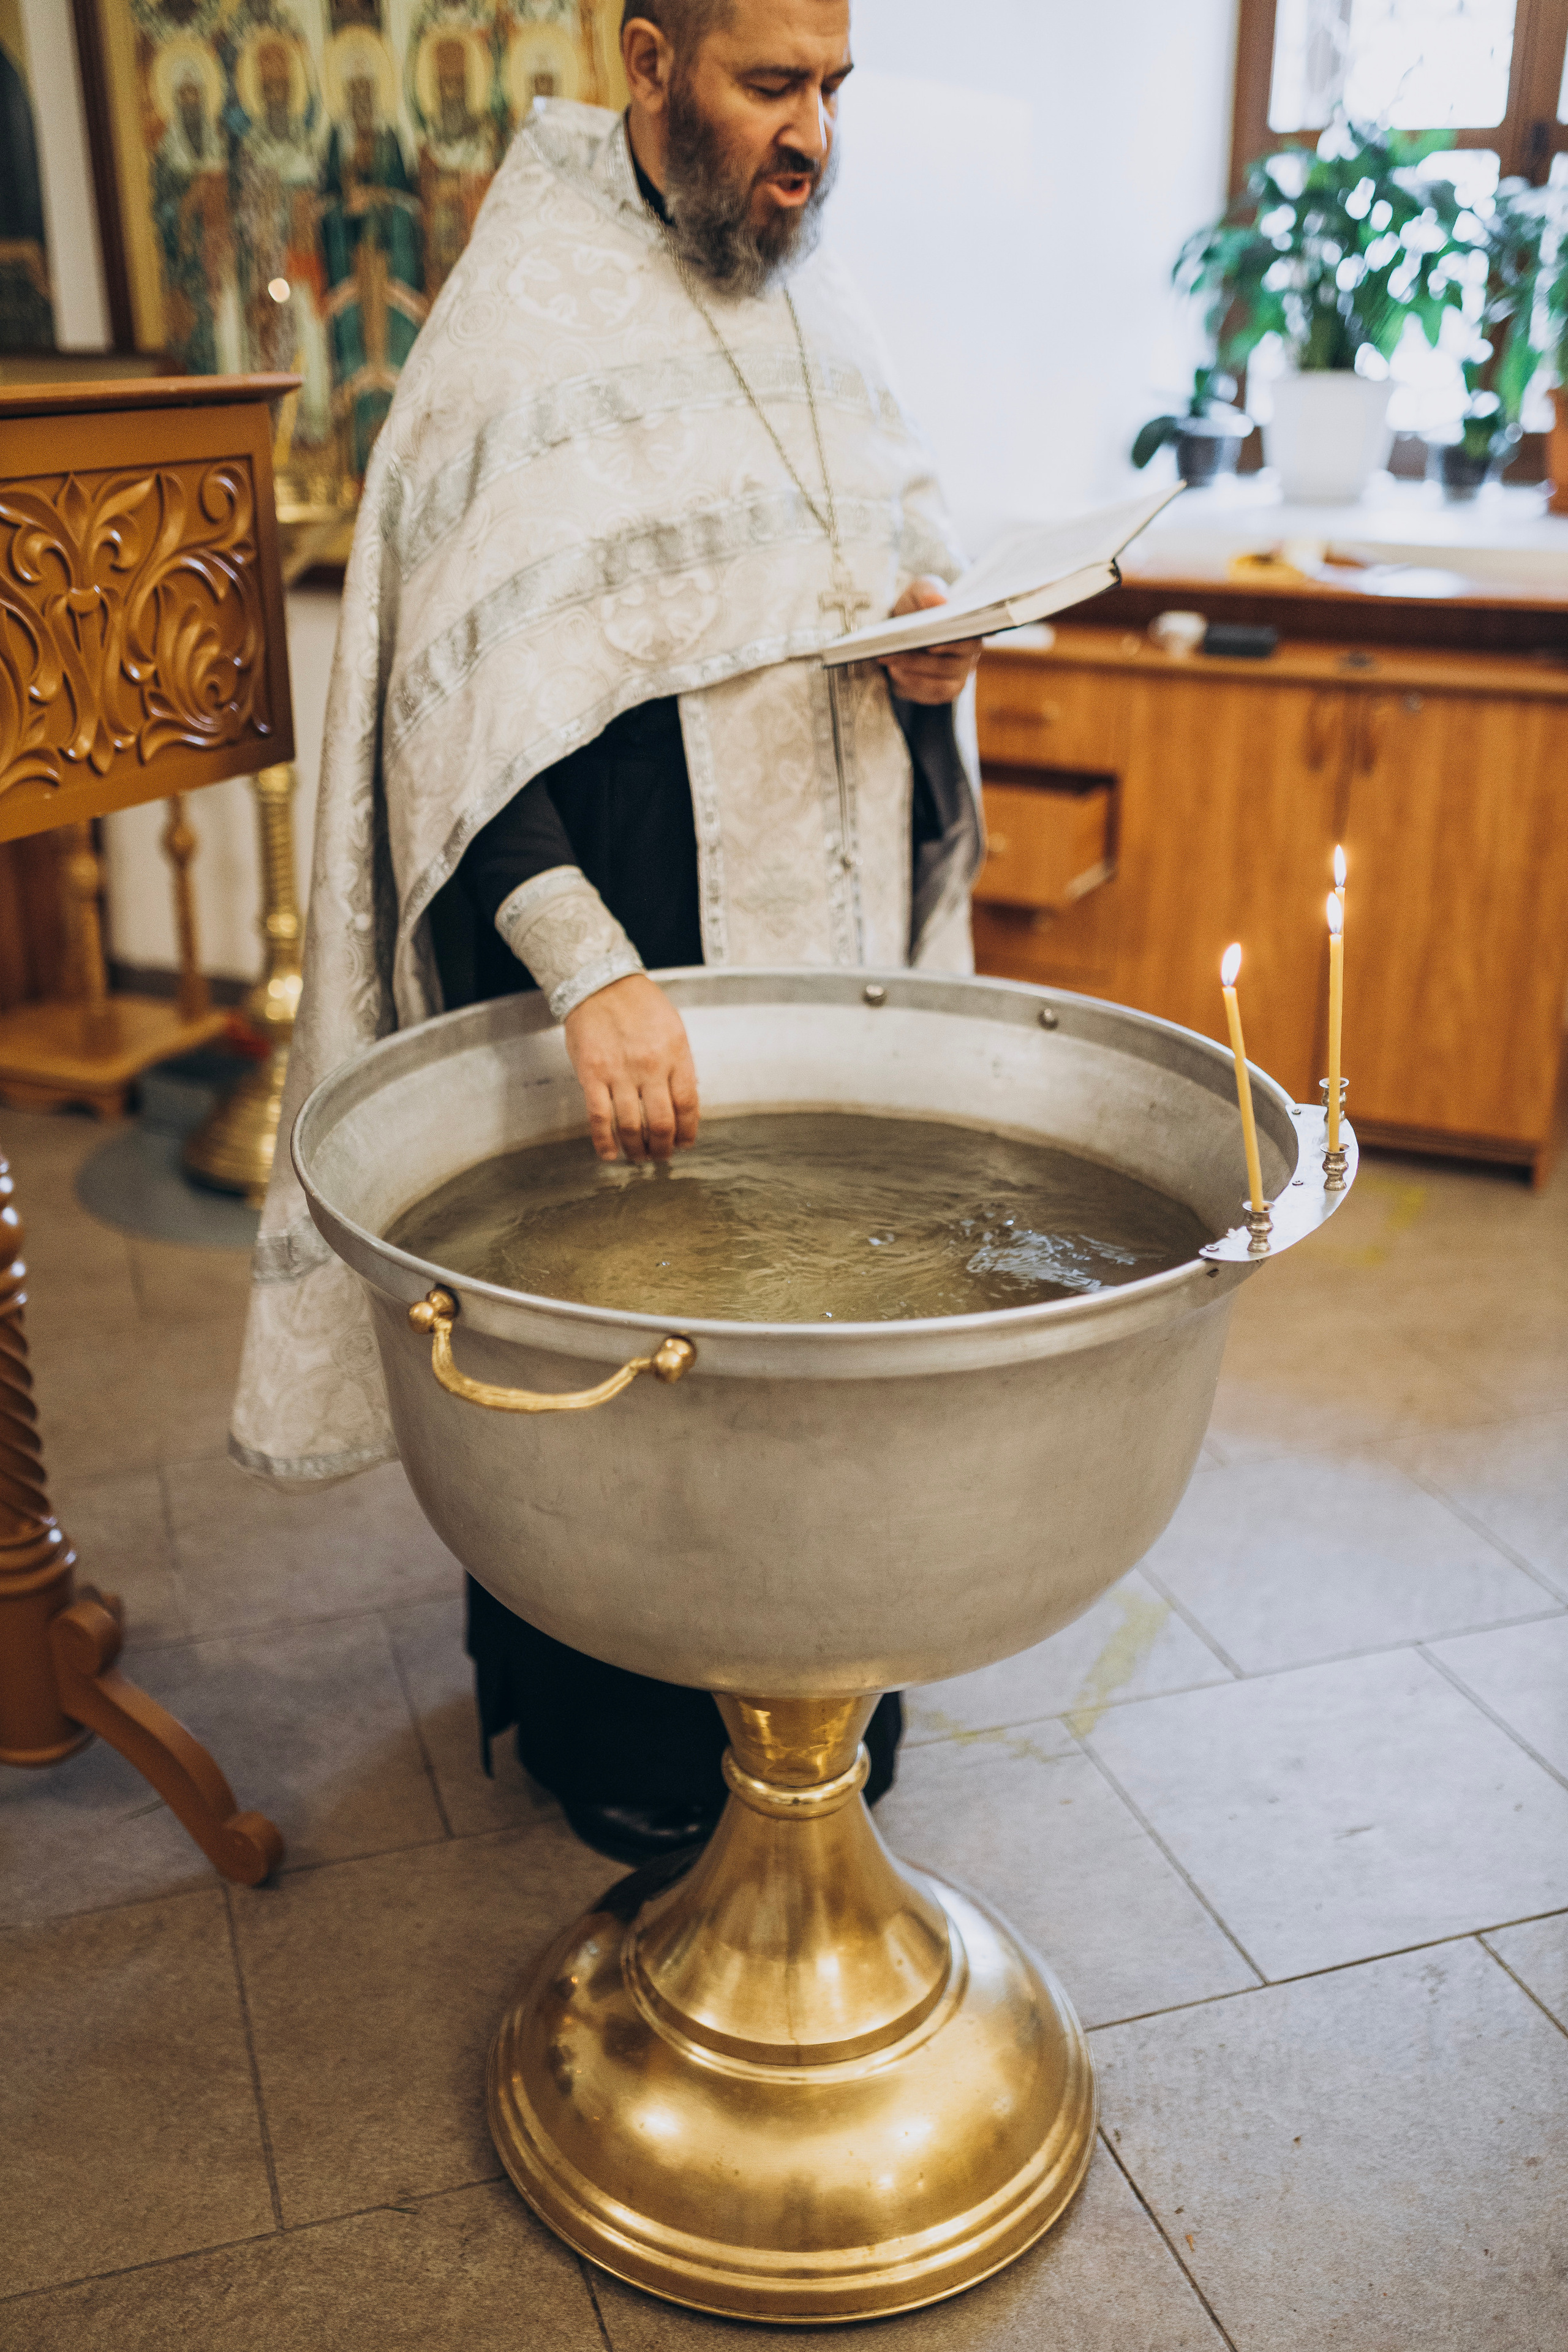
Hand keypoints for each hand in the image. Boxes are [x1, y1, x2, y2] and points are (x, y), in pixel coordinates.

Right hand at [564, 972, 699, 1162]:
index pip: (688, 1105)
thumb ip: (679, 1065)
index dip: (688, 1132)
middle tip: (661, 1156)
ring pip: (631, 1126)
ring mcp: (619, 1073)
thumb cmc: (639, 1004)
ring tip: (638, 1157)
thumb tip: (683, 1103)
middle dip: (664, 1147)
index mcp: (675, 1054)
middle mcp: (650, 1067)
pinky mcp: (591, 1075)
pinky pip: (599, 1118)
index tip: (685, 1143)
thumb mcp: (673, 1029)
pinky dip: (605, 1142)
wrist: (600, 983)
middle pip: (662, 1122)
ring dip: (636, 1149)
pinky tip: (610, 1154)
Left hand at [882, 576, 982, 705]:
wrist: (905, 629)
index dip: (951, 643)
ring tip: (888, 659)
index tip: (931, 645)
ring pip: (941, 679)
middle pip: (953, 661)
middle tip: (893, 650)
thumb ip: (928, 592)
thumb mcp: (920, 591)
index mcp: (969, 624)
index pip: (969, 636)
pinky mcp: (946, 689)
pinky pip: (933, 692)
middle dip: (920, 658)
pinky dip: (913, 684)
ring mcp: (960, 672)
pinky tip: (895, 672)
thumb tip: (939, 601)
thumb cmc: (918, 606)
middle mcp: (970, 650)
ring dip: (912, 670)